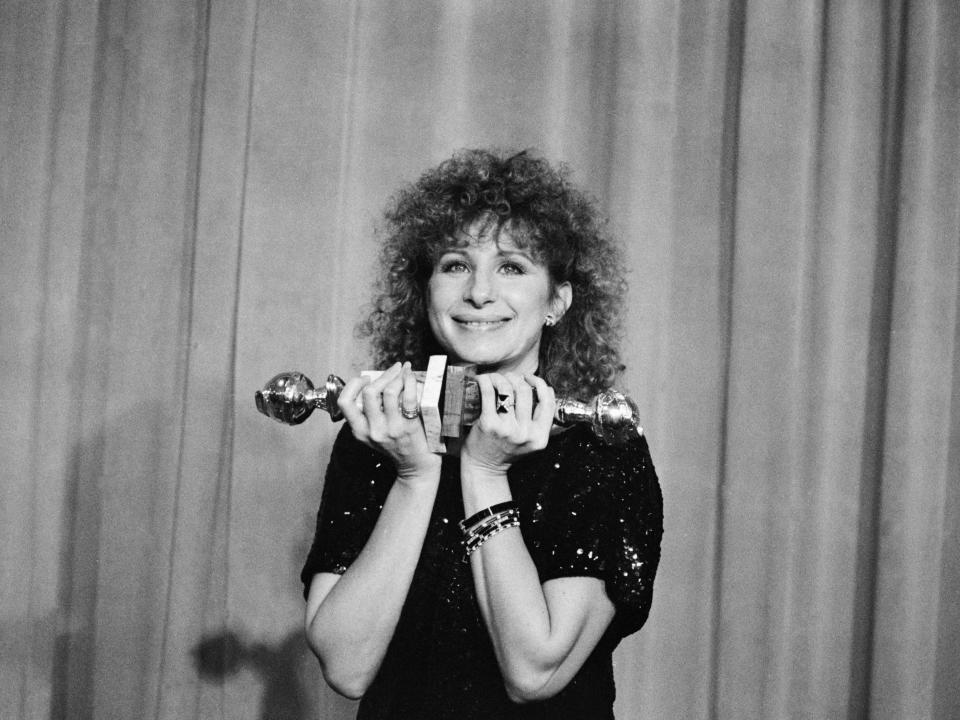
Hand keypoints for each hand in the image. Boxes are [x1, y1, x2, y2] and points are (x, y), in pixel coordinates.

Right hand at [338, 361, 440, 483]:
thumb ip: (370, 412)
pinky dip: (410, 381)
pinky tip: (411, 377)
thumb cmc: (397, 445)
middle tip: (393, 369)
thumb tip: (376, 380)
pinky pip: (408, 397)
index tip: (366, 378)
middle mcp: (372, 430)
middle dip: (382, 375)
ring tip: (405, 372)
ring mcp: (391, 429)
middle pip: (368, 392)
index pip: (345, 402)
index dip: (353, 384)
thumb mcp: (375, 432)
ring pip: (389, 392)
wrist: (416, 468)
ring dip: (398, 376)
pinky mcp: (409, 427)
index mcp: (359, 431)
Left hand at [461, 372, 554, 476]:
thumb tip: (548, 391)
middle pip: (526, 391)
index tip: (530, 378)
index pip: (548, 402)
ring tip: (496, 377)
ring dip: (501, 377)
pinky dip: (486, 381)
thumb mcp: (530, 442)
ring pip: (508, 389)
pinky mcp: (488, 424)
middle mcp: (525, 434)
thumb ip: (540, 422)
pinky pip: (488, 393)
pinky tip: (484, 379)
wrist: (483, 468)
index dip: (540, 384)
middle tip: (509, 377)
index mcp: (540, 437)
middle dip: (517, 378)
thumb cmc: (505, 451)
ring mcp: (506, 429)